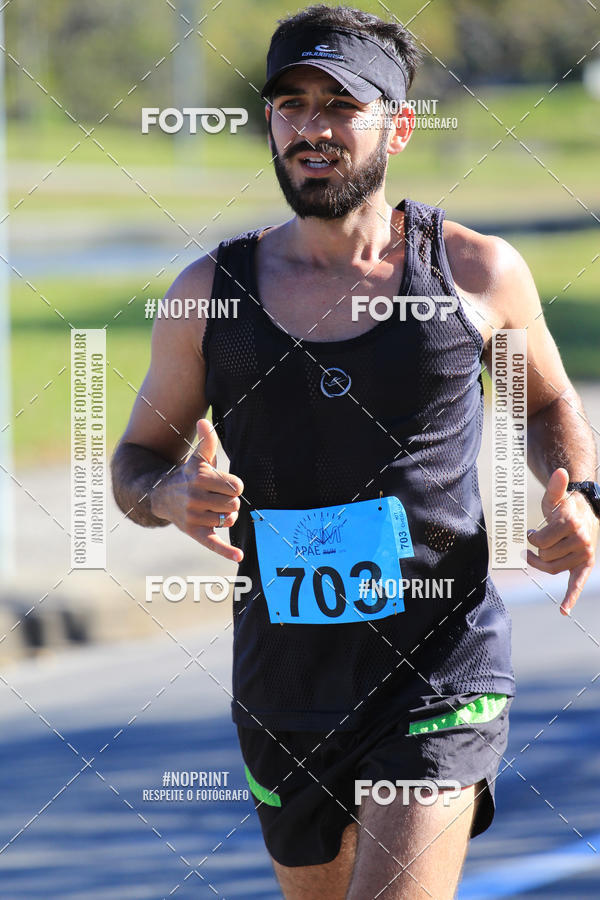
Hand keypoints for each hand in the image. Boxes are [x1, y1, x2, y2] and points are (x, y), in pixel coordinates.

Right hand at [150, 418, 243, 561]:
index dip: (234, 486)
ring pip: (228, 520)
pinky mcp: (194, 533)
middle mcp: (196, 497)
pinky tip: (239, 556)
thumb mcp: (198, 458)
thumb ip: (207, 441)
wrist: (161, 496)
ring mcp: (194, 516)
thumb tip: (204, 421)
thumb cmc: (188, 475)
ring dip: (225, 516)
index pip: (236, 487)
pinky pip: (213, 543)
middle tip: (215, 498)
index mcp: (201, 478)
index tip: (224, 485)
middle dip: (229, 501)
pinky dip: (226, 551)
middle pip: (234, 504)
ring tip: (211, 509)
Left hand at [527, 467, 597, 615]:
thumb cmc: (564, 507)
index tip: (530, 534)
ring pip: (552, 568)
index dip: (532, 538)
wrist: (586, 513)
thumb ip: (556, 486)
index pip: (541, 541)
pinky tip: (563, 611)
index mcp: (571, 524)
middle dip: (537, 549)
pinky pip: (577, 585)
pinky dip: (570, 599)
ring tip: (537, 553)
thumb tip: (561, 472)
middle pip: (546, 556)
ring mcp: (584, 555)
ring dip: (541, 563)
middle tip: (537, 540)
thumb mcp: (556, 497)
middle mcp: (581, 541)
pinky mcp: (585, 566)